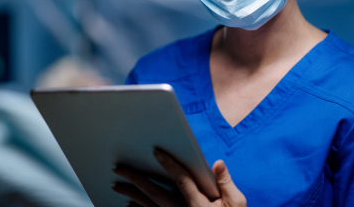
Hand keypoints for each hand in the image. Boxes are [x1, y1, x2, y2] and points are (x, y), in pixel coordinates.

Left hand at [112, 149, 246, 206]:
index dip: (169, 165)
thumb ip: (226, 183)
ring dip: (131, 196)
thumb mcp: (236, 204)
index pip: (181, 180)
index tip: (156, 152)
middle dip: (136, 179)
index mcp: (198, 204)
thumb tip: (217, 163)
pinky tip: (129, 205)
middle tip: (119, 168)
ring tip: (117, 185)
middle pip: (155, 194)